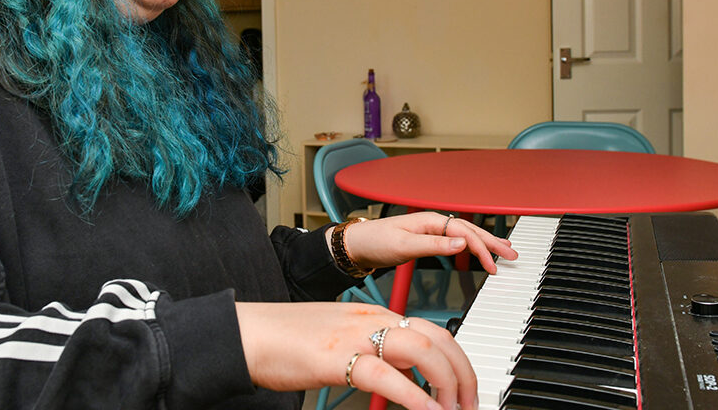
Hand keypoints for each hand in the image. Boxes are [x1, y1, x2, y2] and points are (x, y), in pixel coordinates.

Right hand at [236, 301, 477, 409]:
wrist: (249, 332)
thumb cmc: (287, 340)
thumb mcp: (342, 342)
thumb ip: (375, 357)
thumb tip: (403, 383)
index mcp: (374, 315)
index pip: (434, 329)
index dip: (459, 361)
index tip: (466, 389)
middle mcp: (371, 320)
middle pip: (438, 337)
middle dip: (463, 373)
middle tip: (468, 404)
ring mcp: (355, 337)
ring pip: (422, 349)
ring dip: (446, 383)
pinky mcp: (336, 359)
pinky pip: (386, 376)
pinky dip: (414, 397)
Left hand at [331, 212, 516, 273]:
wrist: (356, 244)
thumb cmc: (375, 242)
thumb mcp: (404, 246)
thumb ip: (433, 246)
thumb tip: (461, 245)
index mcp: (430, 221)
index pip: (464, 234)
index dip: (482, 249)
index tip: (494, 265)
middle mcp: (433, 223)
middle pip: (470, 232)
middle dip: (492, 242)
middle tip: (512, 255)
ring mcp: (431, 231)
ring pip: (465, 236)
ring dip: (485, 243)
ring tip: (505, 251)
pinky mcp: (427, 240)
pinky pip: (456, 241)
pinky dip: (471, 247)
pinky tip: (479, 251)